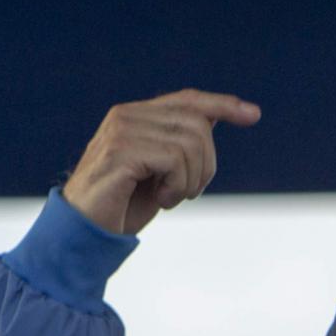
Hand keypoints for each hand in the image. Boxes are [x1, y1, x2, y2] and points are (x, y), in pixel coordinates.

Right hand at [63, 90, 259, 235]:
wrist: (82, 235)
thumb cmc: (120, 208)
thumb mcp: (158, 174)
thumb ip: (179, 146)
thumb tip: (212, 121)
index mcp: (135, 116)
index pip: (188, 99)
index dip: (223, 105)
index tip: (253, 115)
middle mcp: (126, 115)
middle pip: (197, 123)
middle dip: (206, 164)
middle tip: (190, 193)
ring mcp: (122, 131)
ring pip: (190, 141)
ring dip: (192, 179)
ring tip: (172, 198)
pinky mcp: (120, 152)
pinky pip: (174, 158)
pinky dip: (178, 185)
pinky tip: (162, 201)